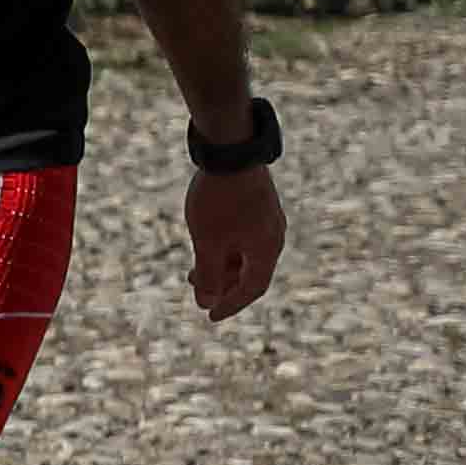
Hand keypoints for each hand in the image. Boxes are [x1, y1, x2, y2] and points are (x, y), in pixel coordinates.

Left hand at [185, 166, 282, 321]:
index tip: (209, 316)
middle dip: (222, 284)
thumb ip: (207, 274)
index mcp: (267, 249)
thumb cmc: (219, 200)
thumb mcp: (208, 242)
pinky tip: (203, 241)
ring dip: (221, 264)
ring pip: (245, 252)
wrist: (230, 148)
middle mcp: (273, 236)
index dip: (231, 304)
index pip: (253, 288)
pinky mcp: (257, 203)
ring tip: (192, 269)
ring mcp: (267, 218)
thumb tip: (205, 302)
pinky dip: (224, 246)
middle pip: (249, 271)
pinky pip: (243, 236)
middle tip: (195, 290)